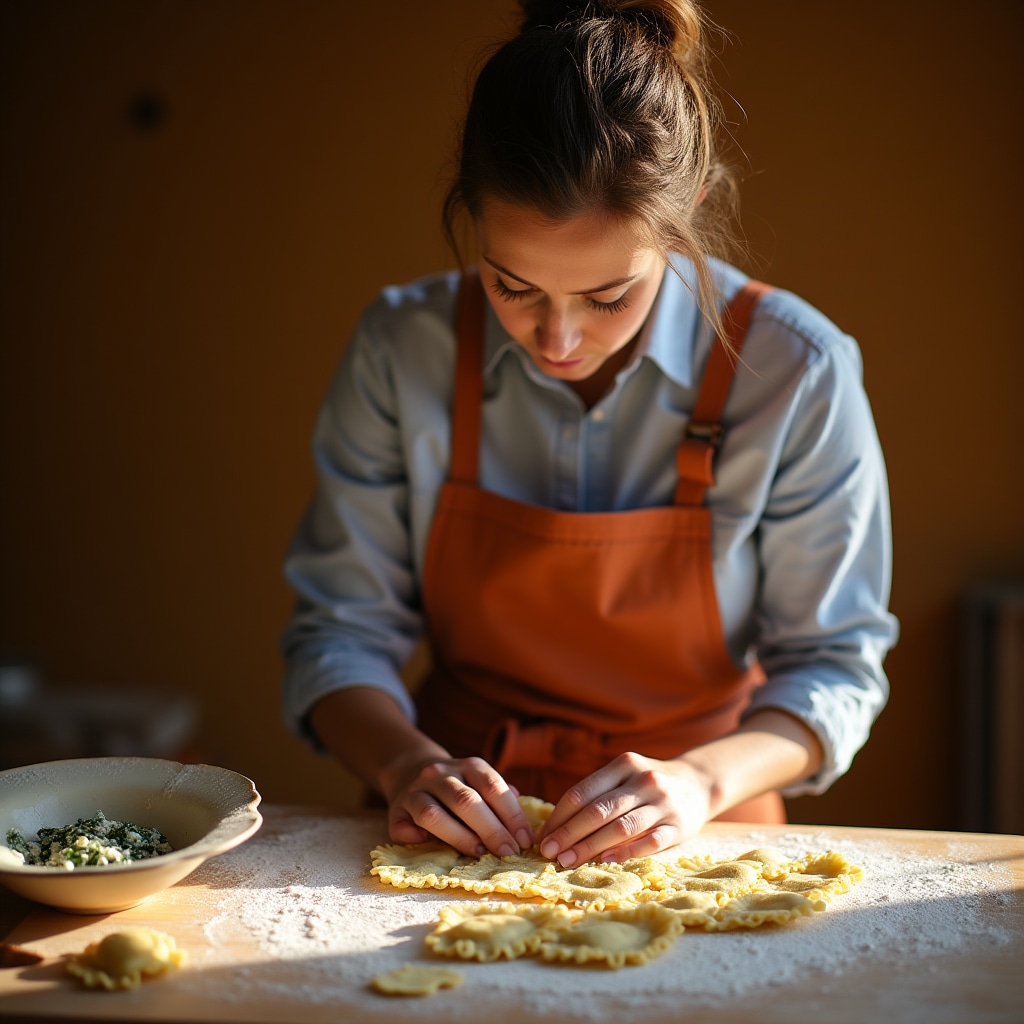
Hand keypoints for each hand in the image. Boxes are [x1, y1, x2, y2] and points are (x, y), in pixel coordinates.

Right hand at [382, 752, 534, 858]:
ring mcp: (415, 791)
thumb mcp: (480, 783)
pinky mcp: (395, 810)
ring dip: (459, 837)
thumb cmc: (457, 788)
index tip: (525, 841)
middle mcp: (440, 773)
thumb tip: (523, 825)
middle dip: (491, 830)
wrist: (411, 772)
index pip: (493, 787)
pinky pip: (405, 828)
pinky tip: (434, 849)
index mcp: (469, 765)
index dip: (511, 815)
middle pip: (466, 801)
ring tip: (479, 853)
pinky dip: (419, 840)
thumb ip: (500, 799)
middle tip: (508, 853)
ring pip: (433, 814)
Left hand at [538, 751, 713, 865]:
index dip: (559, 817)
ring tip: (567, 861)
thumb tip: (555, 827)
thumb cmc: (647, 784)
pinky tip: (606, 861)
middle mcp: (643, 780)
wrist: (699, 782)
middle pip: (598, 810)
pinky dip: (625, 853)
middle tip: (548, 853)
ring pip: (620, 827)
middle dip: (569, 834)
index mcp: (624, 764)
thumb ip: (597, 794)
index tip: (543, 837)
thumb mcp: (624, 776)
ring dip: (590, 847)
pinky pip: (649, 842)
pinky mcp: (679, 826)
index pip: (582, 792)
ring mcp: (663, 803)